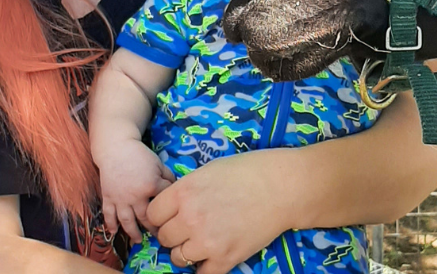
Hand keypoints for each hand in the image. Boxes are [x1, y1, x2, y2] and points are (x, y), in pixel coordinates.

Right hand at [96, 139, 174, 240]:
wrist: (116, 148)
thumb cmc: (139, 154)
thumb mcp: (158, 163)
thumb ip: (167, 177)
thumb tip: (175, 188)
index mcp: (151, 186)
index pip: (164, 200)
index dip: (170, 204)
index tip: (174, 211)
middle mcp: (136, 196)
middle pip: (146, 217)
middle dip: (154, 229)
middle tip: (160, 237)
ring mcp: (120, 199)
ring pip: (127, 221)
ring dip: (133, 232)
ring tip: (138, 241)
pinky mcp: (108, 197)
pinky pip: (109, 214)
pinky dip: (110, 224)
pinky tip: (113, 233)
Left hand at [146, 150, 294, 273]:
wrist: (284, 186)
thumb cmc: (249, 171)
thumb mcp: (208, 171)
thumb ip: (186, 190)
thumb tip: (173, 206)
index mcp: (183, 192)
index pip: (152, 215)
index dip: (161, 215)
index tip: (171, 215)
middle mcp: (190, 218)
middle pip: (164, 237)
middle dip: (174, 233)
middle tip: (190, 227)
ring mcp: (207, 241)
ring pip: (178, 257)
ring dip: (187, 251)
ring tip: (203, 241)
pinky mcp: (226, 258)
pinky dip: (205, 267)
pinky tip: (213, 256)